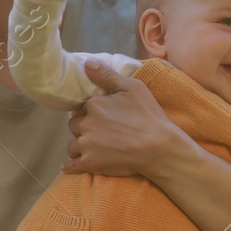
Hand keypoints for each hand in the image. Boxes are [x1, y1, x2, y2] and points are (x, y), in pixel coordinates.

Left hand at [61, 61, 180, 176]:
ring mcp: (86, 145)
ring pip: (73, 145)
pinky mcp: (89, 163)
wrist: (158, 147)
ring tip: (93, 149)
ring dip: (79, 146)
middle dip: (84, 128)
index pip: (82, 108)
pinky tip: (71, 166)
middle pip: (75, 125)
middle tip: (99, 133)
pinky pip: (72, 166)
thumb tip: (87, 63)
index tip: (103, 118)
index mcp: (94, 104)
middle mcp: (86, 123)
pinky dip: (71, 166)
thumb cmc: (148, 116)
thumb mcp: (133, 88)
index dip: (91, 112)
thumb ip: (107, 75)